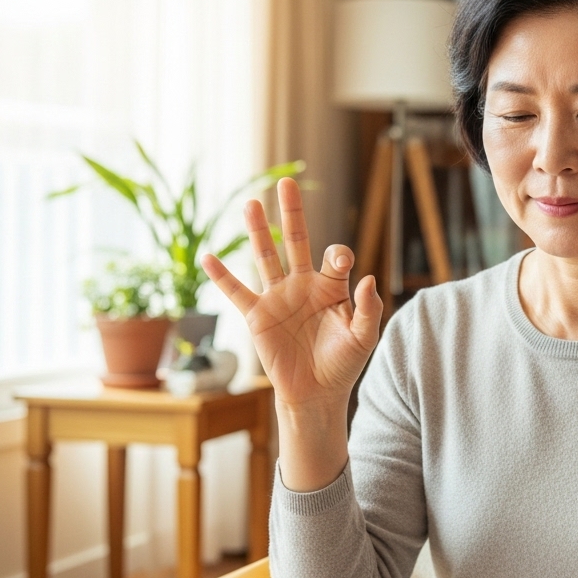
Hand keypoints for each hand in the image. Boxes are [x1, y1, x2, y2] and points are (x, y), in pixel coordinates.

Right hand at [202, 178, 382, 413]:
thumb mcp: (364, 336)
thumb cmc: (343, 364)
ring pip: (266, 257)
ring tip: (251, 204)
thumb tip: (367, 277)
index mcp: (332, 286)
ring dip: (258, 232)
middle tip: (287, 183)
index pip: (334, 256)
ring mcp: (279, 298)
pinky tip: (208, 257)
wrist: (317, 393)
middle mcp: (304, 285)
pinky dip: (222, 276)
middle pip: (297, 241)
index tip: (339, 260)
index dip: (337, 254)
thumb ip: (368, 307)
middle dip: (292, 213)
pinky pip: (237, 292)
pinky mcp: (258, 316)